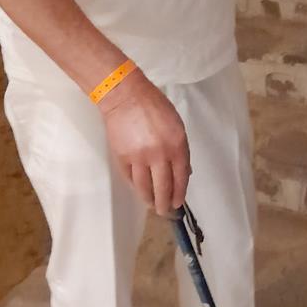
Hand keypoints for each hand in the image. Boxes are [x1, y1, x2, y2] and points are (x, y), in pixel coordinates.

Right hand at [97, 70, 190, 213]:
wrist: (125, 96)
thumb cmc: (154, 106)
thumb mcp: (176, 125)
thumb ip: (180, 148)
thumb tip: (183, 171)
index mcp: (176, 145)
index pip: (181, 177)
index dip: (179, 192)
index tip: (178, 202)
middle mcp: (159, 154)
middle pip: (163, 187)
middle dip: (164, 203)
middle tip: (164, 211)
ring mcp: (139, 157)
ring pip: (145, 187)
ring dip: (149, 199)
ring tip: (151, 204)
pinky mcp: (123, 158)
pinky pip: (130, 178)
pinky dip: (135, 186)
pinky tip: (139, 189)